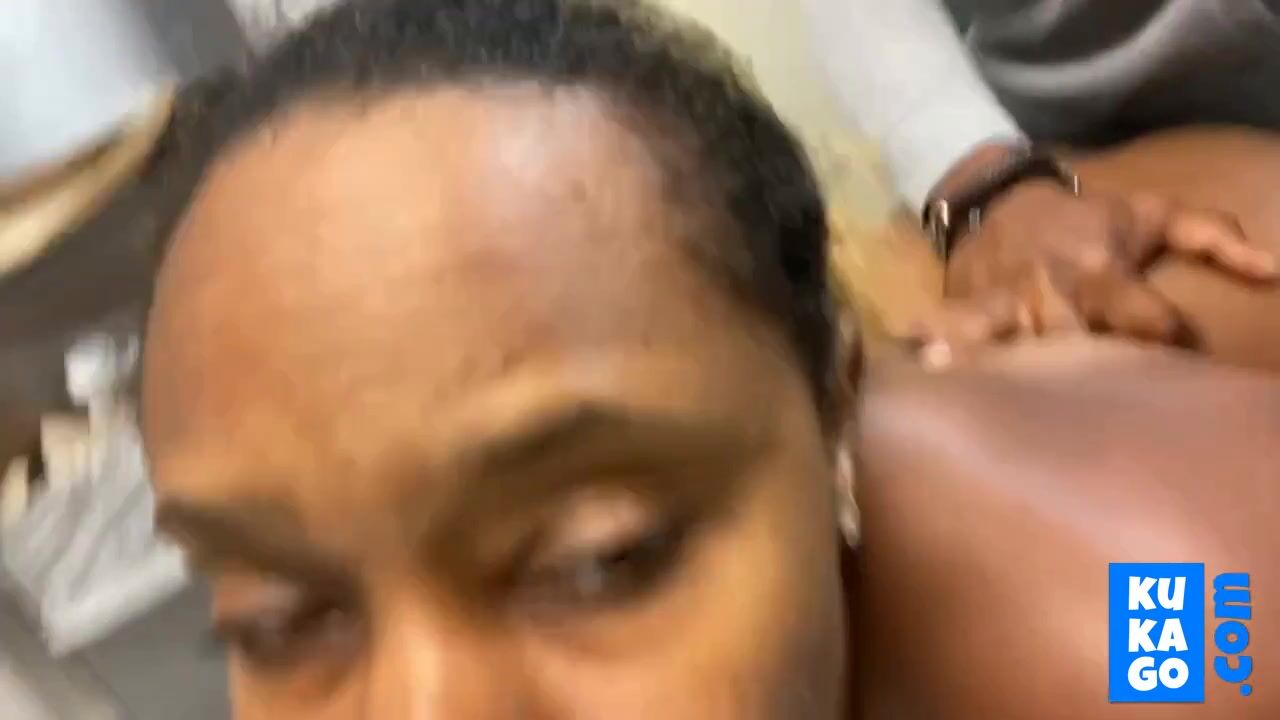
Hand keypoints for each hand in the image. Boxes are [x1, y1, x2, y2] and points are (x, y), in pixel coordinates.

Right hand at [910, 179, 1276, 366]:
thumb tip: (1275, 270)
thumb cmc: (1086, 219)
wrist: (999, 199)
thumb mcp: (1154, 215)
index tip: (1177, 355)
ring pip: (1019, 342)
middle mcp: (1057, 291)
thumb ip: (1215, 238)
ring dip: (1017, 364)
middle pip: (1080, 344)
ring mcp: (1009, 303)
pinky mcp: (970, 308)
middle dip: (1092, 368)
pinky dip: (943, 342)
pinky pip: (958, 330)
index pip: (1149, 321)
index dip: (1167, 340)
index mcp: (1105, 272)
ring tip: (1009, 389)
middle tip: (1106, 401)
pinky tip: (927, 361)